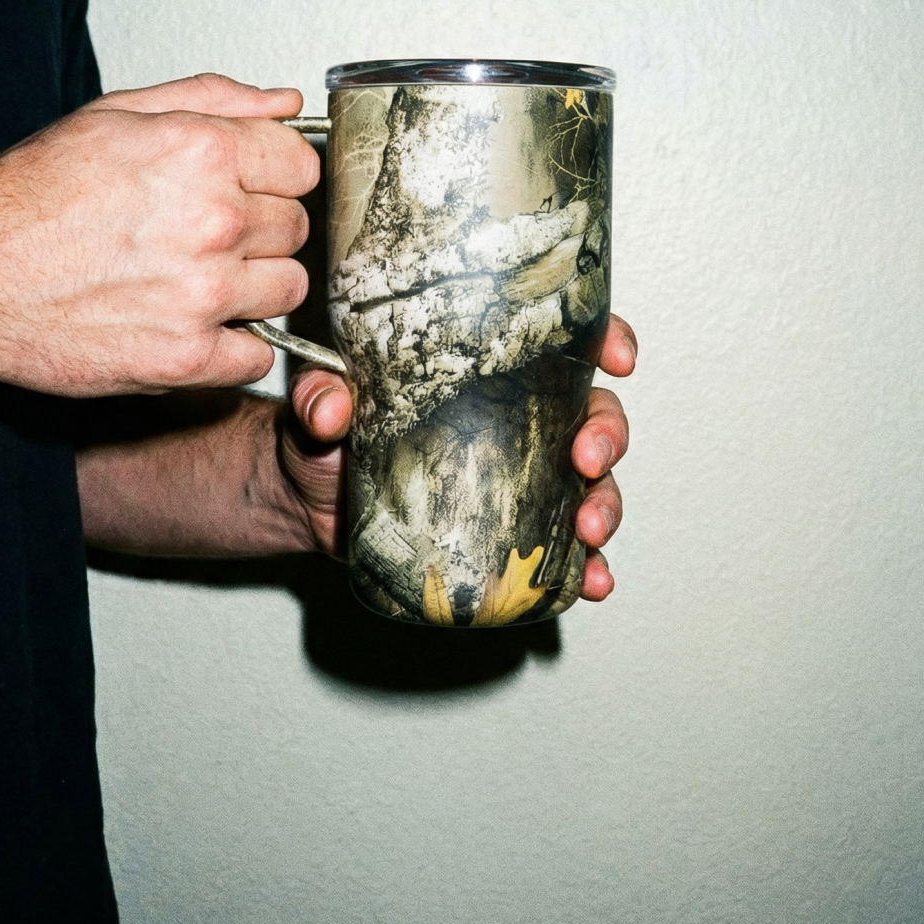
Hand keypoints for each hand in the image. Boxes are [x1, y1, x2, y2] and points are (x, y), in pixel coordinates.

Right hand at [0, 74, 318, 395]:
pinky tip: (198, 325)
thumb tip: (287, 102)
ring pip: (290, 288)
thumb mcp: (116, 116)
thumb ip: (214, 101)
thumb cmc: (33, 199)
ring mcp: (204, 294)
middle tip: (211, 234)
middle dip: (264, 229)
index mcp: (201, 153)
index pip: (303, 166)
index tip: (254, 187)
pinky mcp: (189, 357)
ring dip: (257, 286)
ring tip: (204, 279)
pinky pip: (261, 356)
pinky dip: (237, 347)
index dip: (277, 176)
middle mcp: (213, 221)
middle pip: (297, 227)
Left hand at [281, 313, 636, 601]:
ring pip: (592, 484)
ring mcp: (522, 478)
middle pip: (593, 415)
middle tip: (588, 459)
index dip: (606, 341)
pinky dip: (588, 567)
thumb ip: (320, 394)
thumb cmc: (323, 435)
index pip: (564, 343)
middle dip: (607, 437)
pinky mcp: (509, 531)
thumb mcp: (319, 401)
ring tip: (590, 531)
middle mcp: (520, 420)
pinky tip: (594, 582)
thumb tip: (329, 410)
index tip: (618, 359)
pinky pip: (563, 550)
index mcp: (491, 371)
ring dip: (606, 505)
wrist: (305, 503)